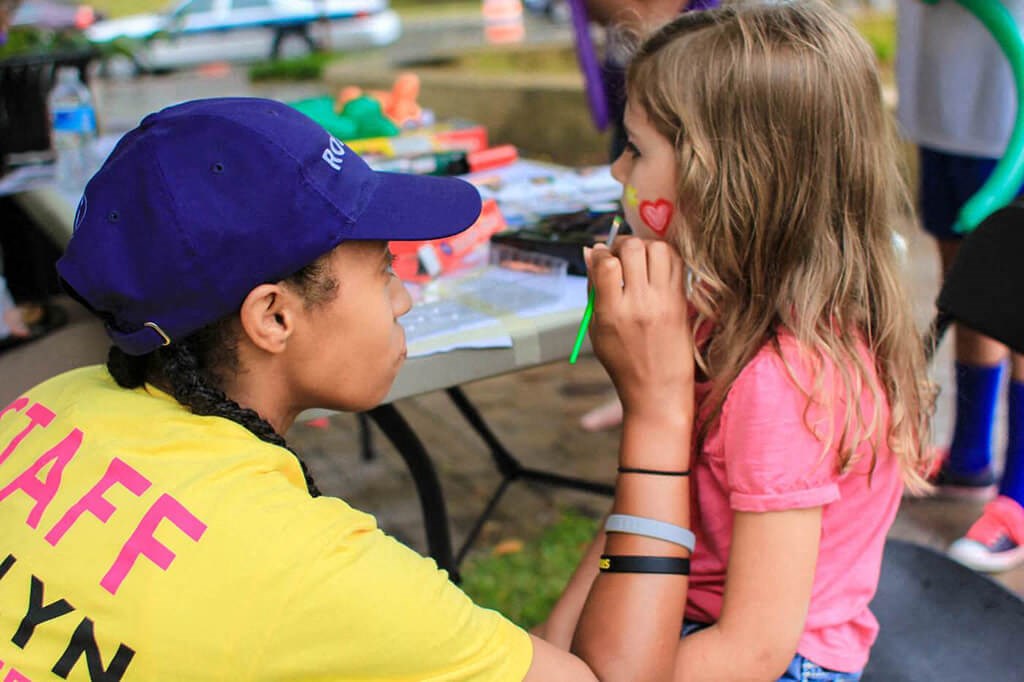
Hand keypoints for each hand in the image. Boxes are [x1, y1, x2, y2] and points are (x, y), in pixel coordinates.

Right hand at [584, 237, 693, 421]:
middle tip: (619, 255)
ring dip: (645, 247)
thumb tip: (590, 253)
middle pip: (634, 249)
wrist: (658, 390)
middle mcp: (640, 304)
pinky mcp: (681, 301)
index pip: (607, 264)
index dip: (600, 252)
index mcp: (613, 314)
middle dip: (622, 244)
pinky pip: (677, 262)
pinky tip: (655, 268)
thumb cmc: (623, 362)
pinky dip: (664, 256)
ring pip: (658, 249)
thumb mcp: (597, 330)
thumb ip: (594, 290)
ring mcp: (665, 301)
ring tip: (639, 260)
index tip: (599, 257)